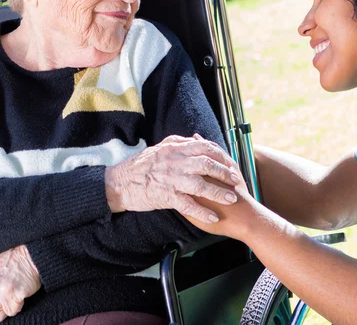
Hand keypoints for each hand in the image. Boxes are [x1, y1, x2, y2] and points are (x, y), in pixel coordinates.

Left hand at [0, 245, 40, 321]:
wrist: (34, 256)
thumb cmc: (17, 261)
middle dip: (0, 304)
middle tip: (9, 293)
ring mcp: (0, 290)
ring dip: (8, 306)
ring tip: (15, 292)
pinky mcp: (13, 294)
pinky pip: (12, 311)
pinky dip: (19, 305)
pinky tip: (22, 292)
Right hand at [105, 135, 240, 223]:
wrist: (120, 182)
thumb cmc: (141, 165)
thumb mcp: (161, 148)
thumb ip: (179, 142)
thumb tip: (196, 139)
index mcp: (176, 149)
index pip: (205, 148)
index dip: (221, 155)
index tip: (231, 162)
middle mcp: (176, 162)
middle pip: (207, 165)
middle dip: (224, 172)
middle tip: (236, 180)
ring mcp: (172, 180)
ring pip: (200, 185)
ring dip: (218, 192)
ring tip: (231, 198)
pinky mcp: (166, 197)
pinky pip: (188, 205)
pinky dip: (201, 212)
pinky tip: (213, 217)